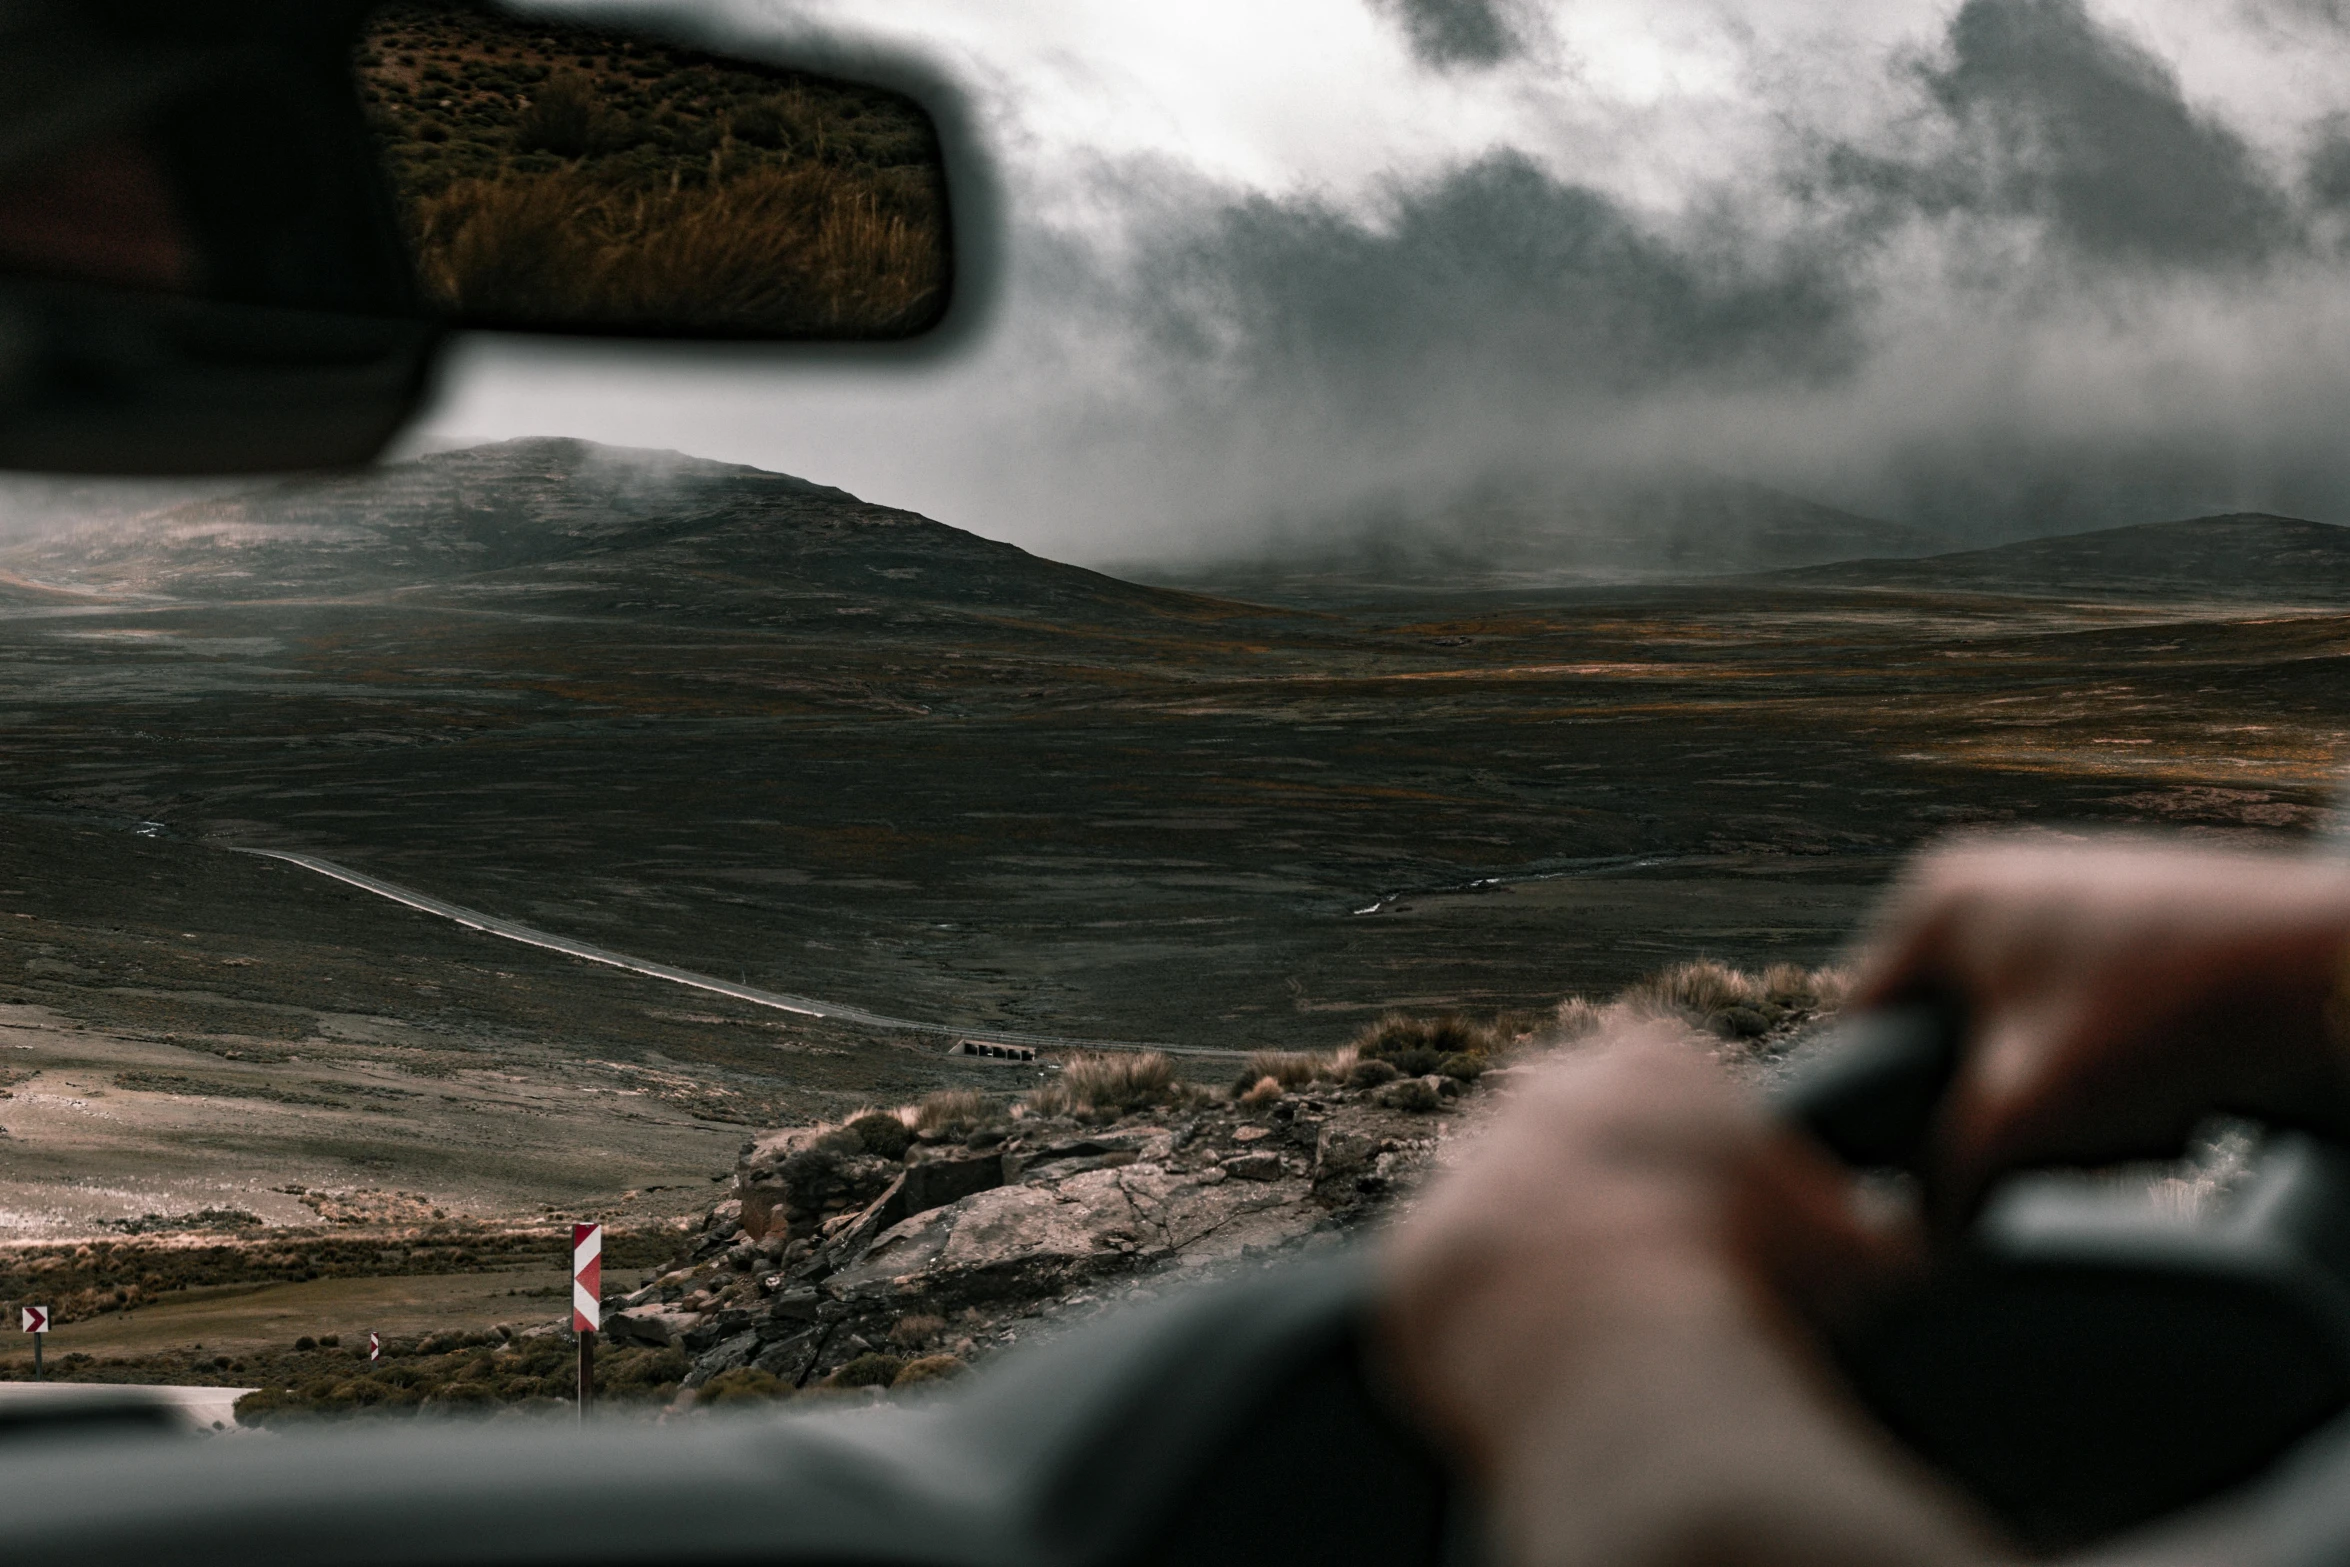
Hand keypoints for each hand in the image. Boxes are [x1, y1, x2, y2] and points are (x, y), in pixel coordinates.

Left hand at [1379, 1030, 2004, 1566]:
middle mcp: (1540, 1092)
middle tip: (1652, 1272)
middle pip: (1574, 1135)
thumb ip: (1870, 1229)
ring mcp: (1466, 1167)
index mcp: (1652, 1061)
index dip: (1698, 1157)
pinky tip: (1528, 1368)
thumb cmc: (1754, 1286)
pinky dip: (1481, 1329)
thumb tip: (1911, 1252)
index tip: (1717, 1220)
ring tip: (1591, 1329)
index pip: (1668, 1087)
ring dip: (1535, 1258)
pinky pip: (1446, 1289)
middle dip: (1606, 1193)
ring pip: (1501, 1208)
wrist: (1619, 1340)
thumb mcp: (1851, 1246)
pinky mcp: (1413, 1254)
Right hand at [1851, 833, 2349, 1212]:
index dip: (1883, 1122)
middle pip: (1945, 1046)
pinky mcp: (2132, 942)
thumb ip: (1946, 1175)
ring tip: (2126, 1124)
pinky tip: (2168, 1101)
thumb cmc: (2167, 1017)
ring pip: (2018, 1050)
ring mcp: (2066, 909)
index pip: (1860, 1032)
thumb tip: (1917, 1238)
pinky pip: (2080, 1036)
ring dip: (2061, 1107)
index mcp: (1934, 899)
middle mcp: (1989, 885)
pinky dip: (2112, 1082)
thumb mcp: (2026, 1113)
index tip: (1913, 1185)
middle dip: (1995, 1114)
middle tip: (2054, 1148)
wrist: (2333, 976)